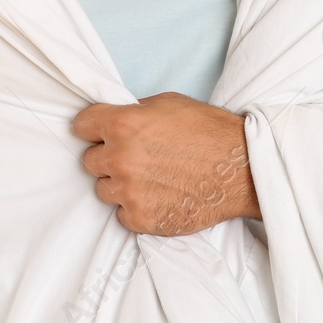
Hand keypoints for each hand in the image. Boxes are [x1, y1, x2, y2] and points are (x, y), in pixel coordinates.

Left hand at [71, 92, 260, 236]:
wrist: (241, 169)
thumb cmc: (209, 131)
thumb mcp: (167, 103)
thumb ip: (133, 112)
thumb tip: (114, 120)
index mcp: (123, 123)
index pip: (81, 126)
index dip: (93, 128)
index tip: (100, 133)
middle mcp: (120, 157)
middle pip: (90, 161)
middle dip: (109, 157)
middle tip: (136, 157)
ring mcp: (129, 191)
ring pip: (103, 190)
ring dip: (120, 185)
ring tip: (150, 178)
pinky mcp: (141, 218)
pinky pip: (122, 214)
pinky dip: (136, 207)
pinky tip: (159, 196)